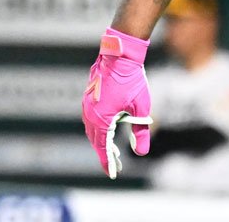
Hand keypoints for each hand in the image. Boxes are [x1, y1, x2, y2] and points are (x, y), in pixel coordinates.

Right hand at [81, 27, 152, 177]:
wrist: (120, 56)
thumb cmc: (132, 80)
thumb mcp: (141, 107)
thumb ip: (140, 131)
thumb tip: (141, 152)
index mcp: (101, 119)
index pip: (103, 146)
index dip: (107, 161)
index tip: (112, 173)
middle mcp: (89, 114)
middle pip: (96, 140)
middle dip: (105, 152)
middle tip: (115, 164)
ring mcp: (86, 105)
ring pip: (92, 129)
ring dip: (101, 140)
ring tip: (111, 150)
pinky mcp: (88, 98)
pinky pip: (91, 119)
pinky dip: (98, 128)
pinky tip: (107, 129)